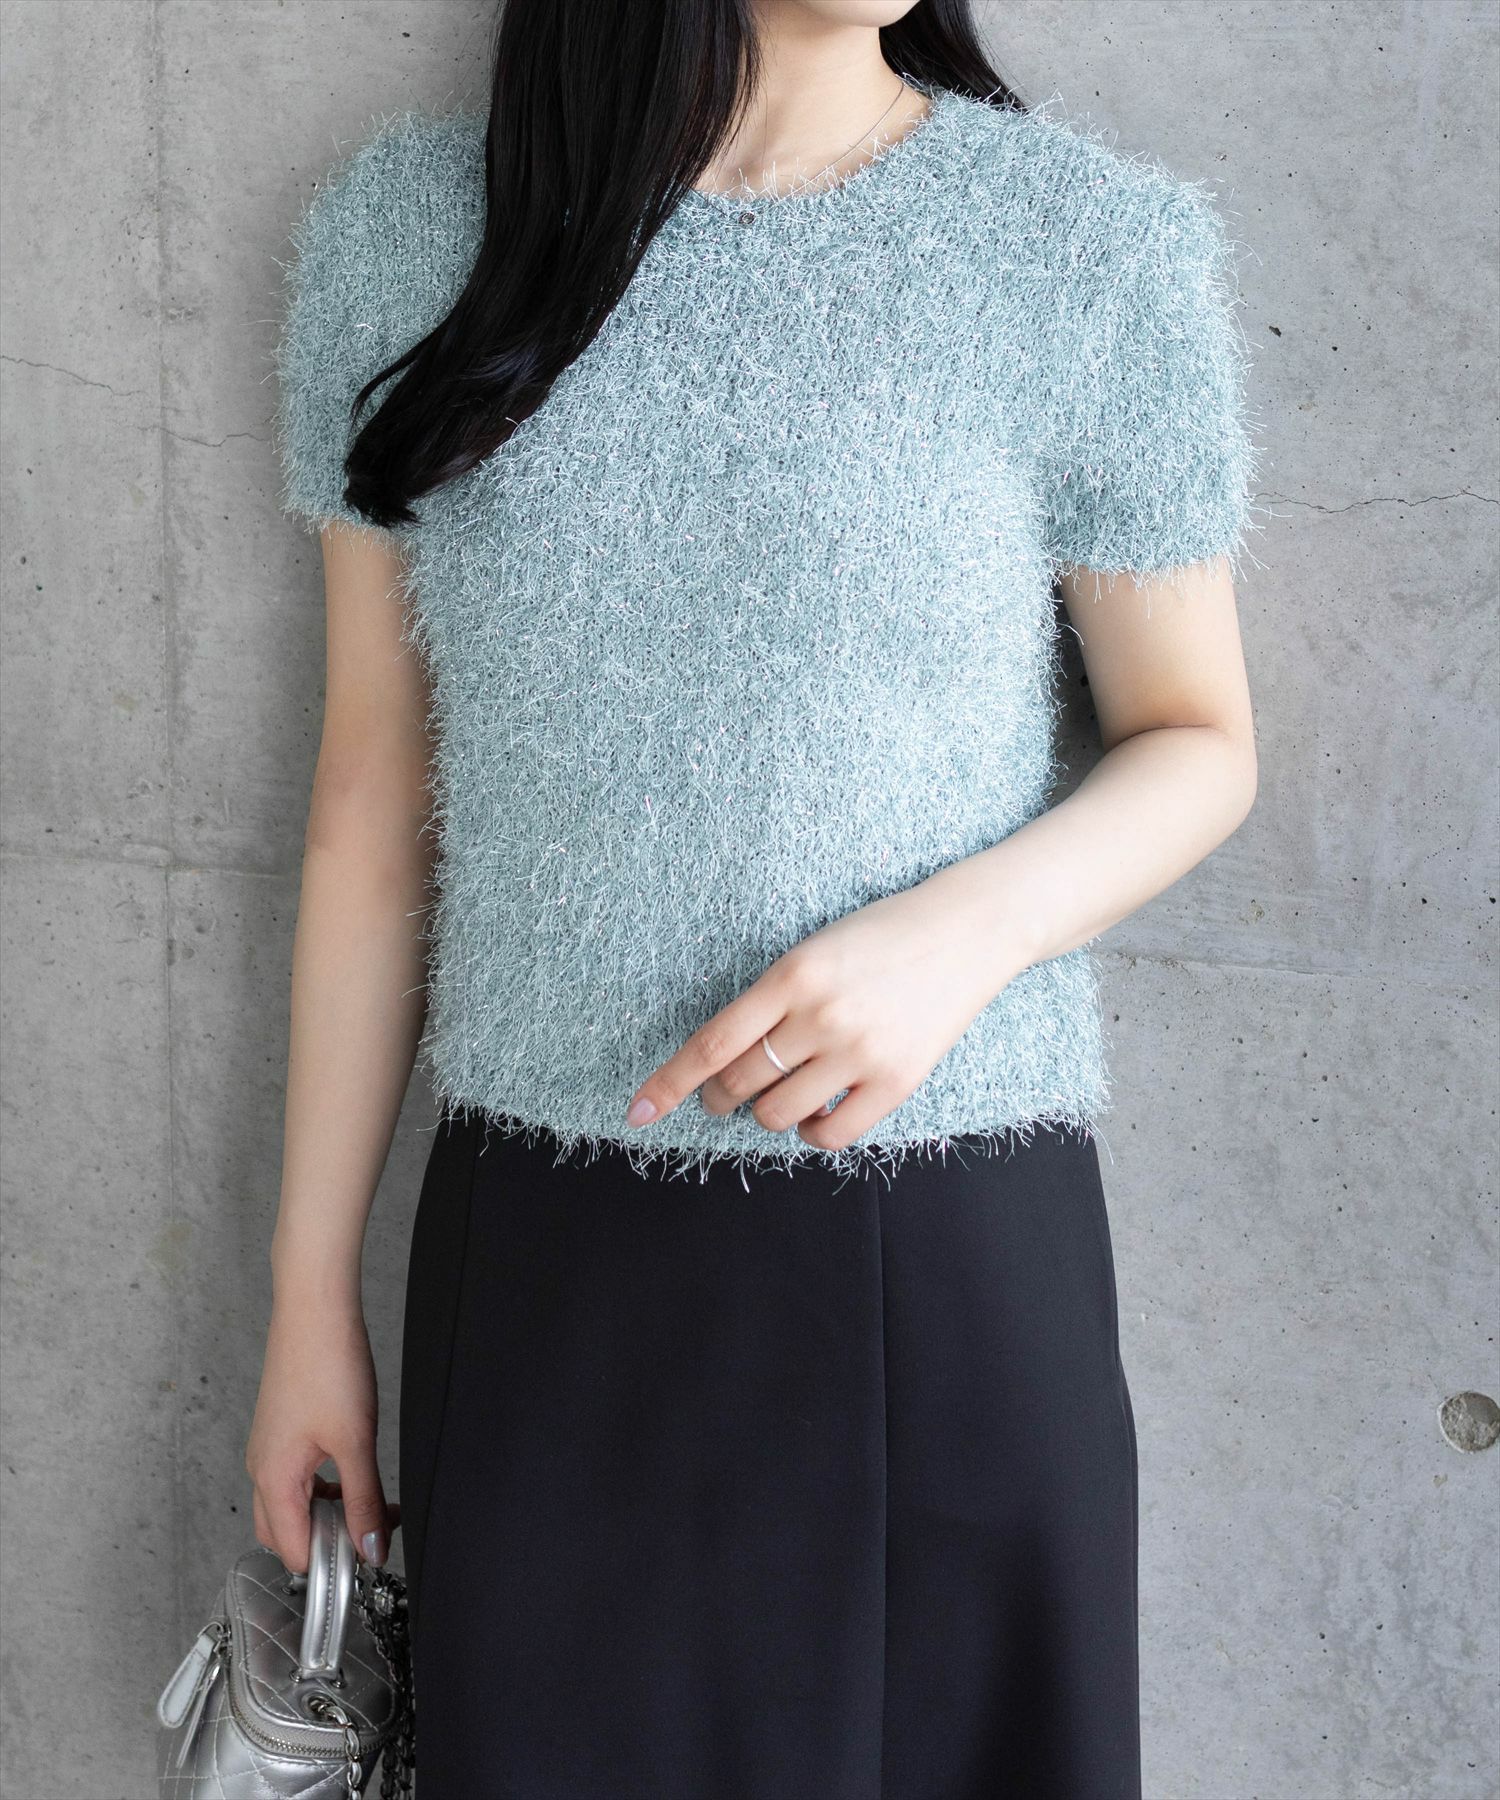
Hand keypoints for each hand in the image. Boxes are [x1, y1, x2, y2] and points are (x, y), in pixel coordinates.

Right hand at [244, 1299, 397, 1573]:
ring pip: (292, 1505)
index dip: (332, 1563)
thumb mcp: (355, 1441)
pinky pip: (296, 1477)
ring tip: (373, 1502)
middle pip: (285, 1534)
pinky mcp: (281, 1430)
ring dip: (328, 1513)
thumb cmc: (327, 1365)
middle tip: (372, 1531)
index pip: (294, 1551)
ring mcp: (269, 1448)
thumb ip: (364, 1499)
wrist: (315, 1309)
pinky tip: (355, 1473)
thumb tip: (371, 1547)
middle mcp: (262, 1468)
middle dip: (327, 1542)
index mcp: (273, 1479)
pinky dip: (324, 1488)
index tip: (370, 1555)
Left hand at [625, 877, 1019, 1151]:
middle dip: (720, 1096)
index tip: (638, 1111)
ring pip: (777, 1115)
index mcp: (791, 974)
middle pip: (739, 1084)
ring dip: (766, 1112)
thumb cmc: (881, 937)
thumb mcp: (813, 952)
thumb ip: (770, 1003)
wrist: (968, 930)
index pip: (712, 1045)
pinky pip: (829, 1135)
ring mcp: (860, 1051)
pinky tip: (818, 1112)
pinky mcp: (897, 1081)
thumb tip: (724, 1065)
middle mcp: (821, 1015)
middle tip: (727, 1092)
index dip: (669, 1083)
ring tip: (785, 1091)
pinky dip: (810, 1133)